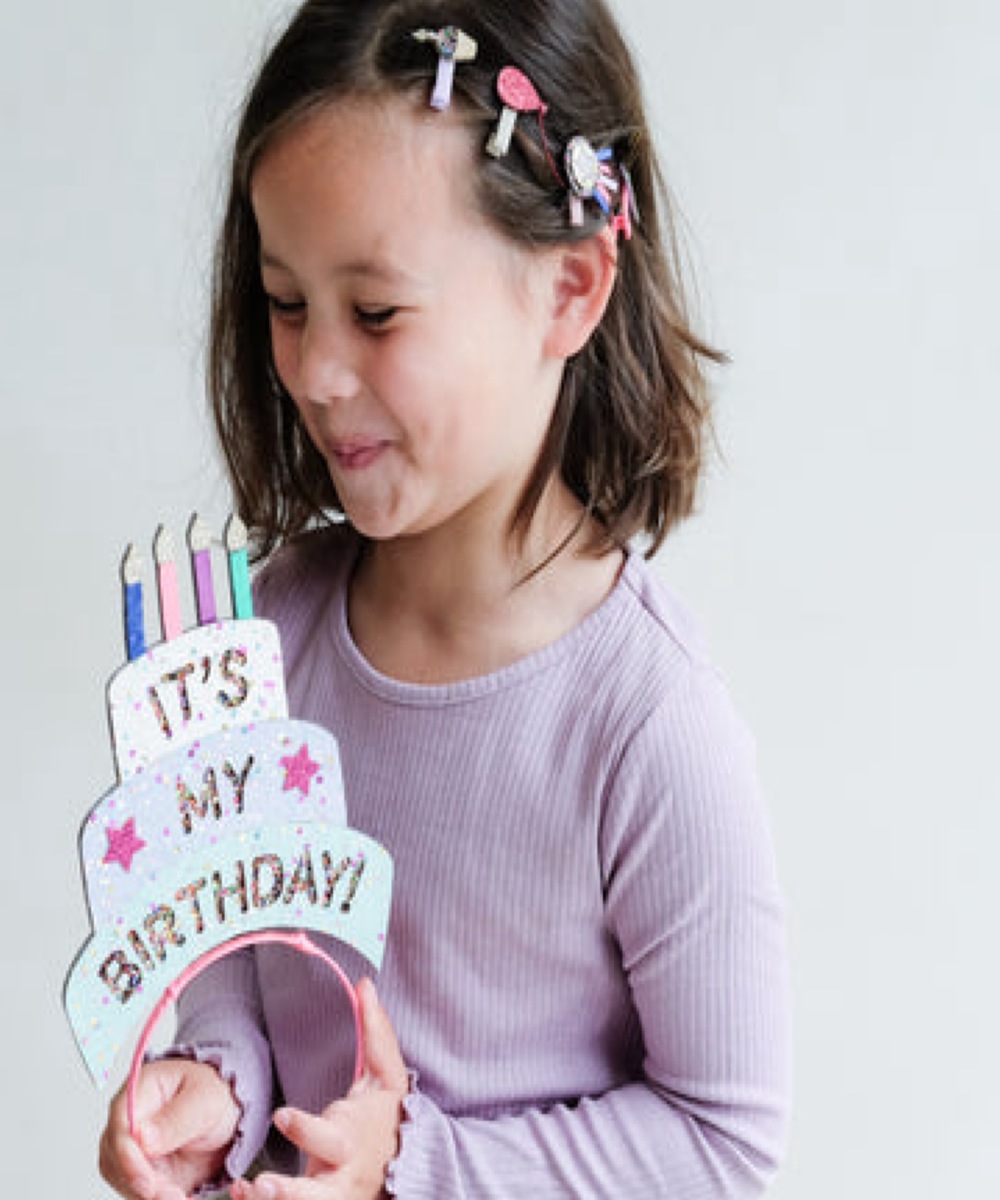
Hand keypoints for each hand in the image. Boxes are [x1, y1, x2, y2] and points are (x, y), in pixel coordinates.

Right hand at [99, 1057, 240, 1199]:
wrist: (225, 1114)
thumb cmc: (211, 1094)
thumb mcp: (205, 1099)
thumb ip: (177, 1118)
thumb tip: (142, 1138)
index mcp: (139, 1091)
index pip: (119, 1127)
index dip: (127, 1158)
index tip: (146, 1181)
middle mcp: (127, 1121)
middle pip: (115, 1159)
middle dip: (141, 1183)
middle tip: (171, 1195)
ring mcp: (131, 1148)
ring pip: (122, 1180)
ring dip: (148, 1195)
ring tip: (179, 1196)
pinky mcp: (141, 1171)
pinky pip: (136, 1191)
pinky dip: (155, 1198)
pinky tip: (178, 1196)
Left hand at [232, 979, 407, 1199]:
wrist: (410, 1167)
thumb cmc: (390, 1117)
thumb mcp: (388, 1075)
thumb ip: (376, 1032)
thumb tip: (365, 984)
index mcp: (352, 1137)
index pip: (329, 1136)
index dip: (305, 1129)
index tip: (281, 1115)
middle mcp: (340, 1173)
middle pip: (317, 1191)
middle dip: (288, 1190)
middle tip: (261, 1184)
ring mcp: (330, 1197)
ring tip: (245, 1193)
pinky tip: (239, 1196)